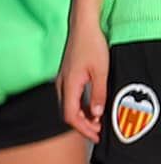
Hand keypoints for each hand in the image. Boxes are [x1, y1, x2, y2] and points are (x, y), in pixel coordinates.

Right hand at [56, 20, 109, 143]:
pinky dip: (81, 108)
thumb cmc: (91, 46)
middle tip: (99, 132)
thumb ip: (98, 94)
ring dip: (82, 117)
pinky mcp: (66, 77)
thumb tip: (97, 114)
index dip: (83, 129)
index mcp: (69, 84)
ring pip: (68, 106)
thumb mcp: (101, 71)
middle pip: (67, 113)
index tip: (96, 135)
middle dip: (83, 126)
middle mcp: (62, 84)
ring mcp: (63, 80)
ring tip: (98, 122)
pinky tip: (93, 109)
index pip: (70, 115)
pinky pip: (70, 98)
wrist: (83, 27)